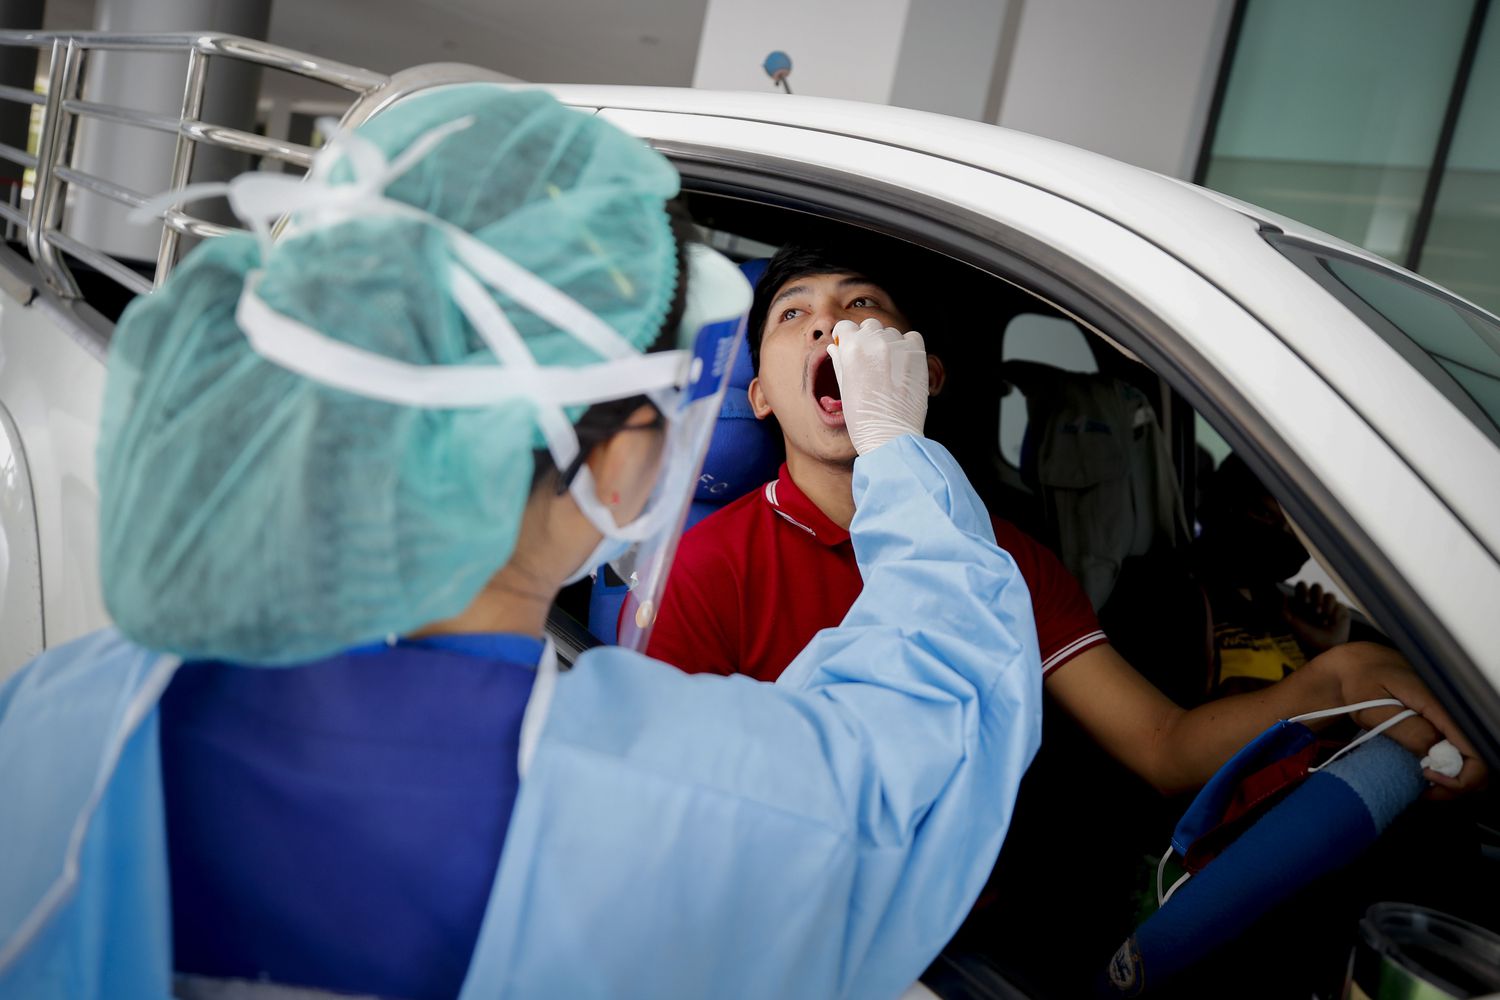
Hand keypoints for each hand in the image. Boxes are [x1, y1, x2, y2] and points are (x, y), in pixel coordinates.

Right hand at [826, 318, 928, 455]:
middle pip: (869, 326)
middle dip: (867, 338)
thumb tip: (835, 347)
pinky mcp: (917, 354)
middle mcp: (874, 342)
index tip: (848, 345)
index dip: (845, 337)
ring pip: (890, 332)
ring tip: (888, 368)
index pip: (845, 327)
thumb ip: (840, 362)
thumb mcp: (844, 388)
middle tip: (869, 360)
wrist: (890, 436)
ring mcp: (897, 347)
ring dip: (888, 344)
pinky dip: (907, 346)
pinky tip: (903, 364)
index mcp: (851, 348)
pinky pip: (912, 338)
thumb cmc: (863, 418)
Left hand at [1283, 582, 1350, 651]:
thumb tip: (1283, 595)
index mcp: (1304, 603)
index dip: (1302, 590)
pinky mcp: (1340, 611)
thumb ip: (1285, 611)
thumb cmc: (1307, 638)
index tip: (1302, 601)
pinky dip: (1333, 614)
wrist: (1325, 649)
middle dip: (1316, 596)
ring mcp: (1330, 606)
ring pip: (1329, 595)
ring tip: (1323, 620)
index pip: (1302, 587)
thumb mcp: (1293, 625)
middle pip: (1317, 587)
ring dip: (1325, 607)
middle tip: (1314, 611)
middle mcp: (1317, 602)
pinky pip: (1338, 605)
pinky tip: (1331, 623)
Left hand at [1315, 642, 1487, 798]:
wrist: (1358, 666)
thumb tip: (1433, 753)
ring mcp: (1451, 720)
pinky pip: (1458, 754)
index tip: (1427, 775)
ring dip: (1453, 781)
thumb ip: (1405, 728)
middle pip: (1479, 761)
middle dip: (1457, 784)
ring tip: (1424, 784)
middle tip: (1425, 789)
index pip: (1475, 749)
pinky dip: (1447, 771)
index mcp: (1440, 705)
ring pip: (1472, 762)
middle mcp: (1453, 713)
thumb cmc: (1361, 682)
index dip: (1460, 774)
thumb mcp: (1372, 707)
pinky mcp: (1445, 725)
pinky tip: (1426, 772)